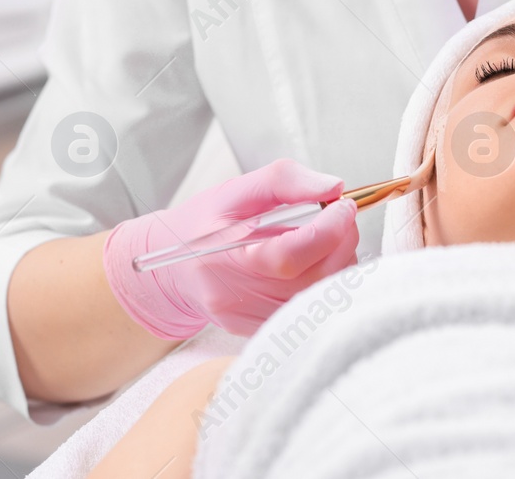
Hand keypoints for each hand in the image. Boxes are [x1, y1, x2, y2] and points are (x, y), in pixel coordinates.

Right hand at [103, 158, 359, 338]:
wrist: (172, 268)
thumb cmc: (202, 225)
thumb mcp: (234, 191)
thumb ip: (283, 182)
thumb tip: (332, 187)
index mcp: (222, 259)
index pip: (287, 257)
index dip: (327, 231)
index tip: (343, 206)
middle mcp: (236, 299)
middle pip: (311, 281)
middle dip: (341, 244)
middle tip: (341, 218)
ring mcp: (250, 322)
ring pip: (319, 300)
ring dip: (338, 265)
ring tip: (329, 238)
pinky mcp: (262, 332)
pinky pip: (311, 312)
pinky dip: (326, 284)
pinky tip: (318, 262)